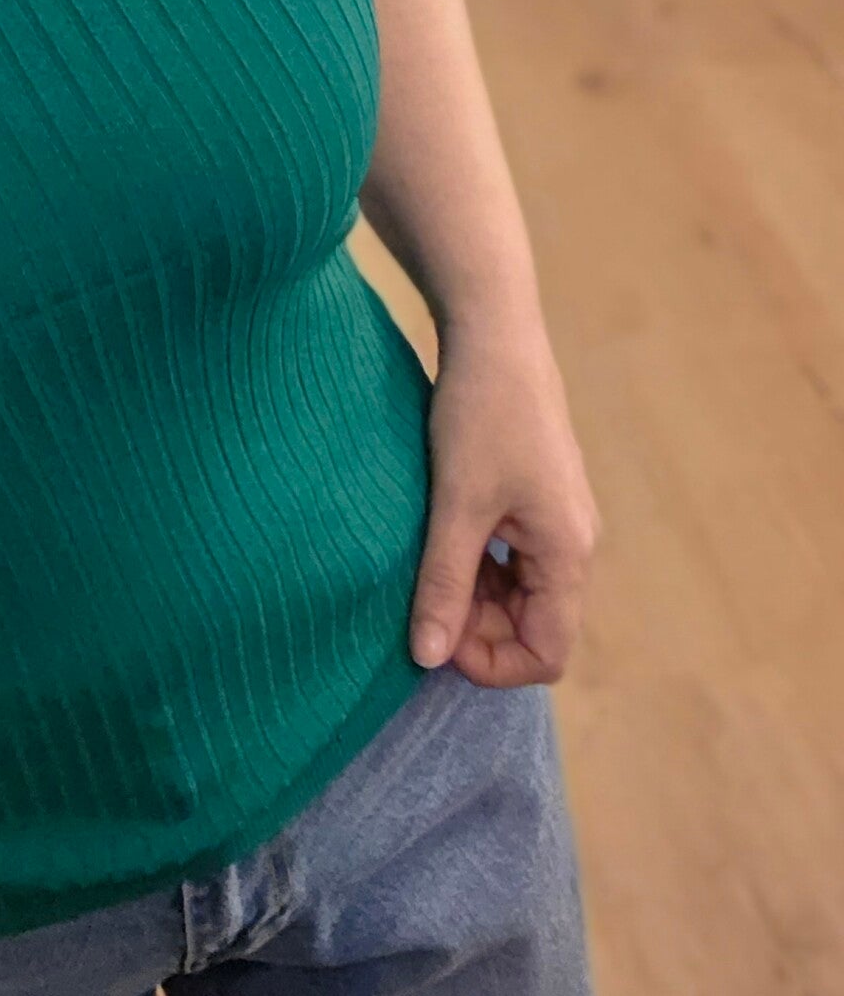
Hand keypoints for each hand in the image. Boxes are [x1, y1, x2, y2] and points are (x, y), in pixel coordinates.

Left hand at [409, 318, 601, 687]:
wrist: (494, 332)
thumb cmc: (481, 414)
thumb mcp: (456, 504)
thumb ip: (443, 583)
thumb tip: (427, 657)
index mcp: (568, 552)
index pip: (548, 652)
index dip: (492, 662)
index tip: (436, 637)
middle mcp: (575, 542)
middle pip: (534, 625)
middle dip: (478, 628)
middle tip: (419, 601)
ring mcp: (557, 518)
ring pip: (520, 591)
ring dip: (474, 594)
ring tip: (424, 568)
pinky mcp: (537, 495)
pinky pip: (513, 557)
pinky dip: (477, 562)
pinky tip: (439, 539)